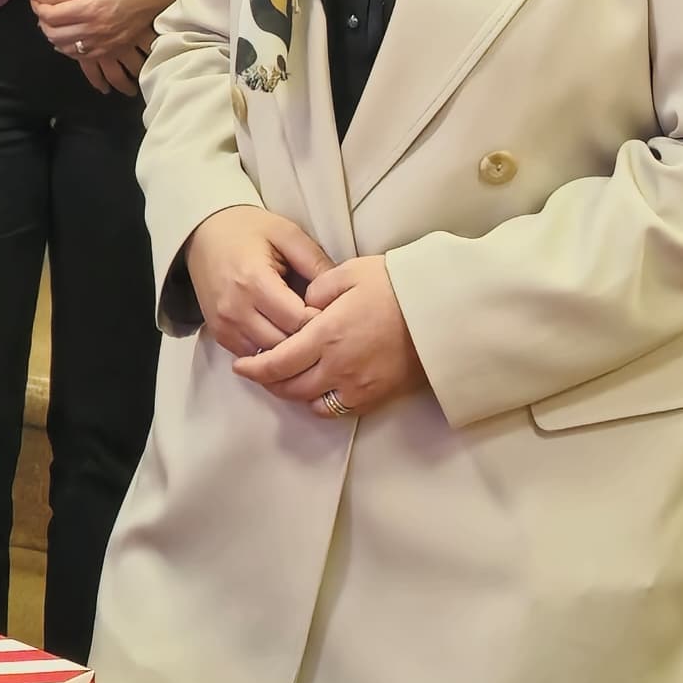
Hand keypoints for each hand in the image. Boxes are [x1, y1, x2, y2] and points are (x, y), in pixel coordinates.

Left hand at [39, 0, 177, 85]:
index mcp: (90, 7)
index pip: (50, 16)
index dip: (38, 8)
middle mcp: (96, 29)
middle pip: (54, 36)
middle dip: (43, 24)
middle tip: (44, 10)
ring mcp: (106, 41)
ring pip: (68, 50)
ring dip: (56, 39)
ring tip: (56, 24)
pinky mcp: (116, 47)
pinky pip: (86, 57)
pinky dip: (74, 49)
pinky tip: (73, 37)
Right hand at [184, 207, 327, 356]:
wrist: (204, 233)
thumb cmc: (248, 230)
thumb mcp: (287, 234)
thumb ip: (316, 262)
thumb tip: (343, 293)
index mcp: (255, 281)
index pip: (298, 321)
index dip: (322, 321)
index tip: (334, 313)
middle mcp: (236, 308)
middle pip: (284, 345)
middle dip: (308, 340)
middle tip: (325, 328)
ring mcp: (224, 324)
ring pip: (268, 358)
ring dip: (289, 350)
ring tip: (305, 334)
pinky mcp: (219, 334)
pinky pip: (251, 356)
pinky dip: (269, 351)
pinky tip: (283, 336)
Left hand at [232, 248, 425, 420]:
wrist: (442, 312)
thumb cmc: (396, 286)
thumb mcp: (350, 273)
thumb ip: (318, 289)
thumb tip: (304, 307)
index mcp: (326, 335)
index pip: (277, 362)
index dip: (254, 368)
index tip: (240, 366)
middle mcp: (337, 366)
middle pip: (289, 387)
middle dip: (268, 382)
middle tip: (259, 372)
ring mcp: (357, 386)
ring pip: (311, 403)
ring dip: (293, 394)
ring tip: (286, 381)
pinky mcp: (376, 396)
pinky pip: (338, 410)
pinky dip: (321, 404)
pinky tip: (319, 390)